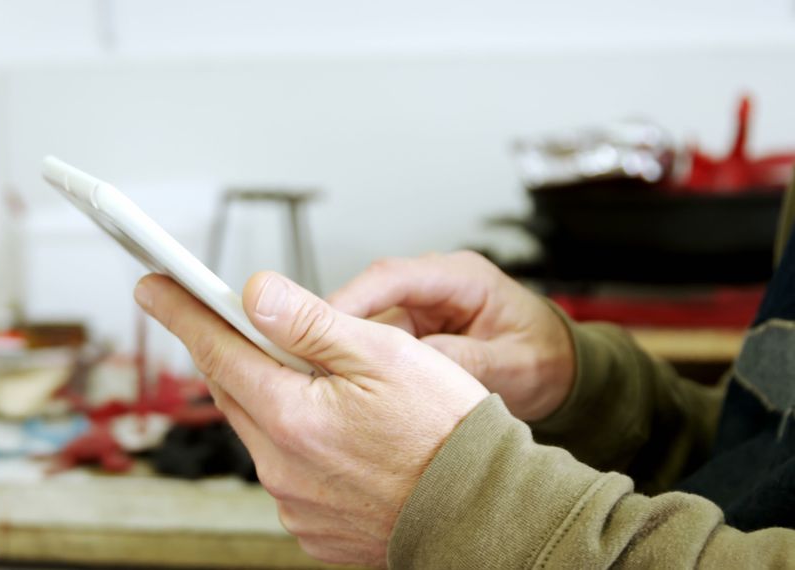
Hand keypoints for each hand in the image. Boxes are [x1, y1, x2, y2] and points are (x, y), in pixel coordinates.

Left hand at [135, 271, 487, 566]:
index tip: (151, 286)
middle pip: (234, 390)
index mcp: (293, 417)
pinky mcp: (311, 528)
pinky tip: (338, 437)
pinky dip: (296, 445)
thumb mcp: (386, 354)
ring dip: (271, 399)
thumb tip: (252, 293)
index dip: (181, 311)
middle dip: (231, 351)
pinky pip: (285, 472)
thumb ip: (310, 323)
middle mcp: (281, 467)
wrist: (484, 513)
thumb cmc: (447, 430)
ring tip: (316, 383)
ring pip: (260, 431)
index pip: (217, 349)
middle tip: (233, 321)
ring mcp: (293, 503)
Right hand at [327, 251, 573, 421]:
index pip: (393, 276)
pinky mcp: (414, 332)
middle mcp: (435, 286)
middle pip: (369, 298)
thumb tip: (422, 366)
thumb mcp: (513, 364)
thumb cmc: (545, 358)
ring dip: (344, 349)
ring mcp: (422, 308)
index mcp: (463, 277)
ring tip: (320, 377)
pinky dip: (358, 363)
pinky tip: (342, 387)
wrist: (560, 372)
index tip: (322, 322)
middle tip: (307, 359)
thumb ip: (470, 361)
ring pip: (366, 323)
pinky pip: (376, 344)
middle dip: (335, 327)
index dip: (353, 298)